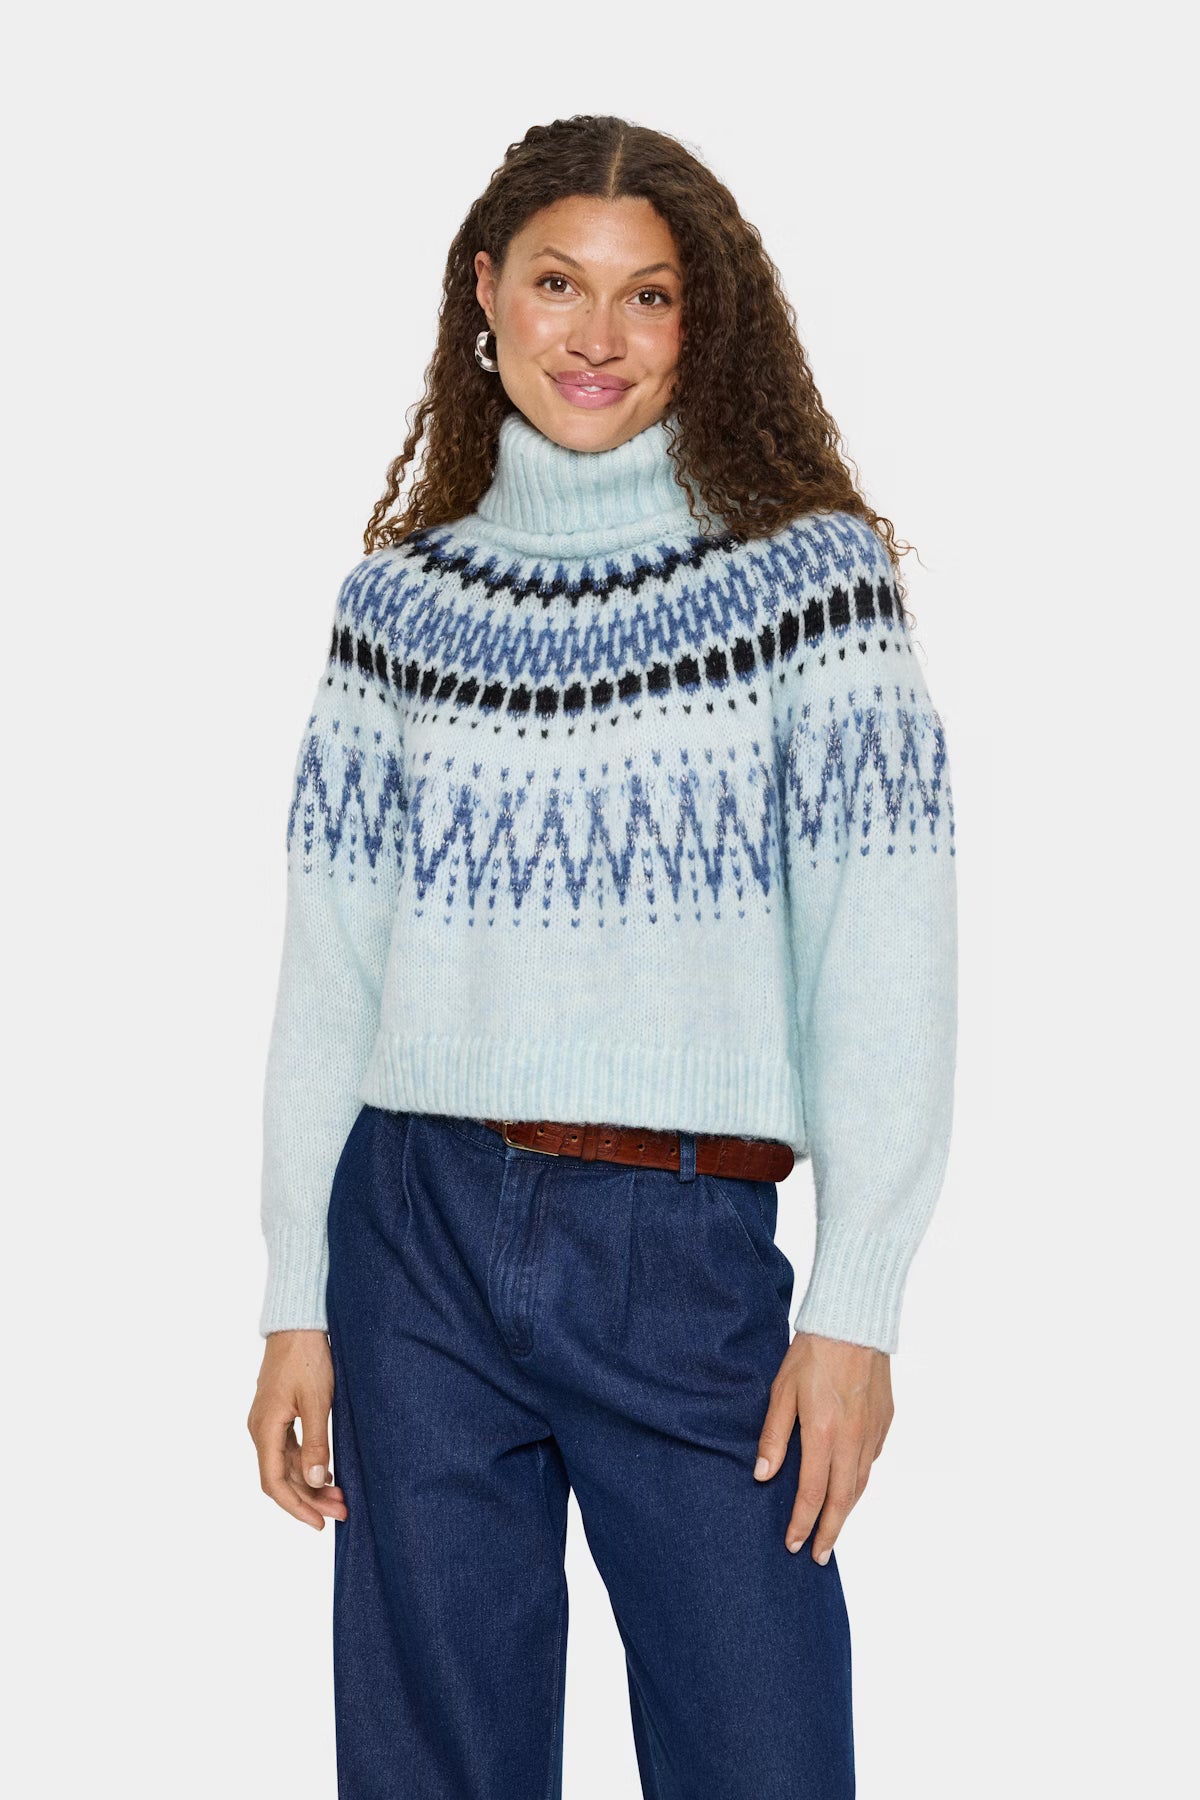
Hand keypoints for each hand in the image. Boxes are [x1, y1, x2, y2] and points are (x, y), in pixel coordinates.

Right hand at [247, 1329, 348, 1529]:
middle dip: (309, 1499)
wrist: (298, 1324)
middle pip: (281, 1478)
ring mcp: (268, 1421)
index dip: (296, 1507)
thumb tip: (314, 1481)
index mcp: (265, 1429)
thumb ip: (316, 1443)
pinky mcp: (278, 1413)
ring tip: (339, 1496)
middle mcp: (261, 1429)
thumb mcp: (316, 1401)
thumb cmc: (307, 1358)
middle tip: (341, 1512)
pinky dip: (306, 1464)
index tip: (320, 1523)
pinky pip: (289, 1449)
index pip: (275, 1483)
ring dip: (310, 1483)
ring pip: (286, 1465)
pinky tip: (325, 1471)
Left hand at [753, 1331, 892, 1561]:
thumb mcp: (781, 1391)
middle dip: (830, 1532)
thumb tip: (763, 1476)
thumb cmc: (812, 1353)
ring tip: (834, 1530)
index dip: (803, 1524)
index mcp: (824, 1434)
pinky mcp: (884, 1421)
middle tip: (820, 1557)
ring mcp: (872, 1432)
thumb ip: (773, 1436)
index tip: (794, 1545)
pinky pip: (871, 1461)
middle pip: (842, 1500)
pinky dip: (859, 1482)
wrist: (854, 1322)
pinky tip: (849, 1486)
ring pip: (861, 1484)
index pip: (813, 1494)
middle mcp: (853, 1440)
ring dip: (846, 1512)